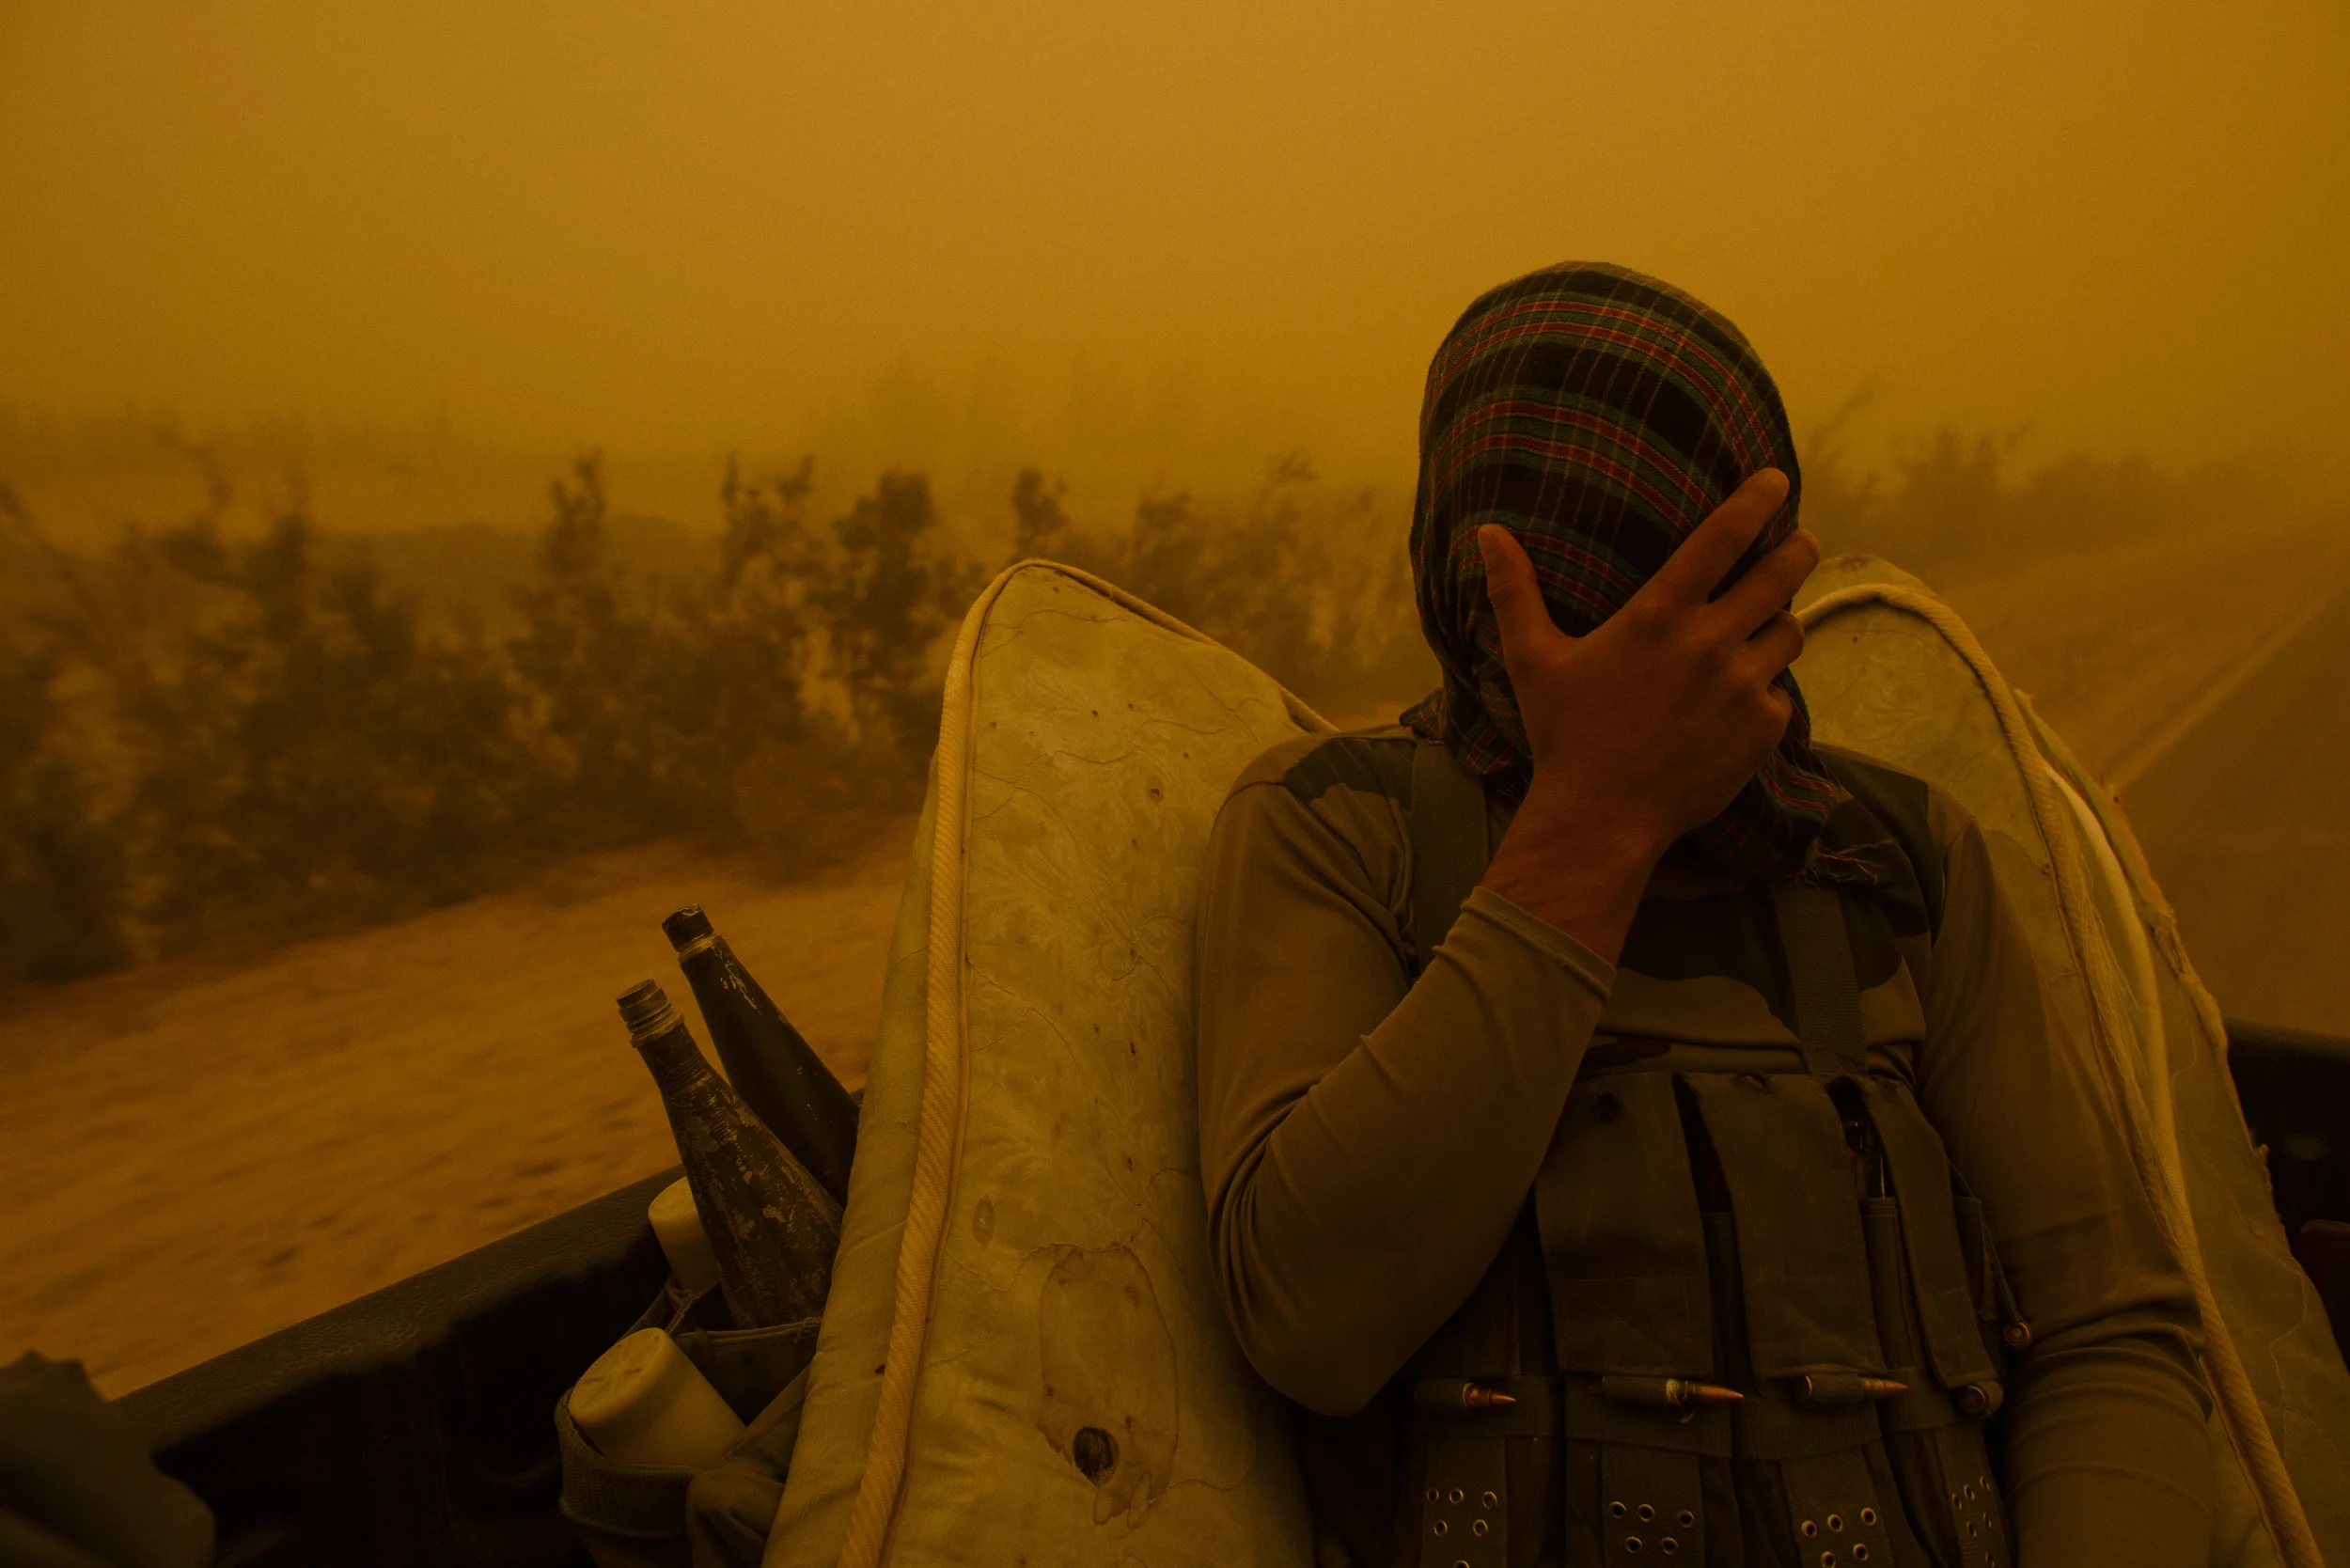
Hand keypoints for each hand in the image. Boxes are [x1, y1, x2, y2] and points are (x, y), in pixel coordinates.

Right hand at [1475, 469, 1818, 957]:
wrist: (1601, 819)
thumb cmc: (1565, 735)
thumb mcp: (1533, 659)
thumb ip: (1515, 592)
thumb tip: (1487, 533)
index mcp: (1658, 615)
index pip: (1722, 538)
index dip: (1756, 501)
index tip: (1775, 480)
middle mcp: (1710, 642)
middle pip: (1782, 573)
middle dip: (1797, 549)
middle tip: (1798, 543)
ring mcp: (1744, 686)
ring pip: (1790, 631)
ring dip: (1780, 624)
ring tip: (1763, 630)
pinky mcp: (1764, 729)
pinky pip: (1783, 693)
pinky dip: (1766, 692)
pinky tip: (1738, 705)